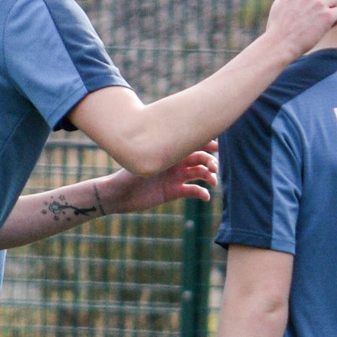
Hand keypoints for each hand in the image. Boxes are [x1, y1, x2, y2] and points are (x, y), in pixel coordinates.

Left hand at [101, 145, 217, 213]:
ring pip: (199, 174)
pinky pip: (193, 191)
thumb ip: (159, 151)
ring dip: (209, 176)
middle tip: (214, 168)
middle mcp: (175, 162)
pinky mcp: (174, 191)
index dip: (206, 143)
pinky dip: (202, 193)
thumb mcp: (144, 161)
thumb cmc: (128, 174)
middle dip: (210, 161)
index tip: (216, 146)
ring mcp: (176, 177)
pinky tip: (206, 197)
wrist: (120, 194)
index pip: (191, 143)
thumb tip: (174, 140)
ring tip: (213, 182)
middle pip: (200, 158)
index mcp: (168, 150)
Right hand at [264, 0, 336, 57]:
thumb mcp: (281, 1)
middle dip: (322, 0)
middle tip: (314, 15)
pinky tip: (327, 26)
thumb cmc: (278, 26)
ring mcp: (318, 2)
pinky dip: (336, 19)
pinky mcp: (327, 15)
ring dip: (329, 9)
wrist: (280, 43)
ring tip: (319, 21)